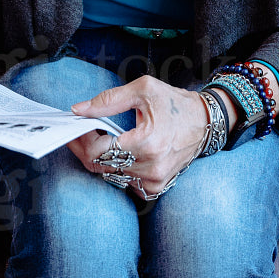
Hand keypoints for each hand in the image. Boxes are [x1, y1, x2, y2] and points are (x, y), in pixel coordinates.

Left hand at [69, 75, 208, 198]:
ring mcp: (154, 181)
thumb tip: (78, 110)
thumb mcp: (142, 90)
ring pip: (110, 175)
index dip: (81, 139)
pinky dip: (116, 167)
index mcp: (148, 143)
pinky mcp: (156, 187)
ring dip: (100, 157)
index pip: (99, 152)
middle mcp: (151, 168)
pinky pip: (124, 181)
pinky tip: (118, 150)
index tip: (74, 126)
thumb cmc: (175, 103)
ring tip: (100, 136)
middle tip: (80, 131)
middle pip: (100, 167)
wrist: (205, 122)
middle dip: (85, 148)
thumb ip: (108, 100)